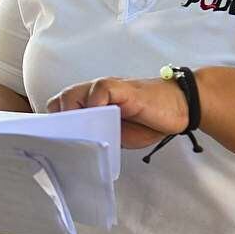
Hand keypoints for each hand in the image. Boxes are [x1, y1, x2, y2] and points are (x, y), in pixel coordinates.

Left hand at [47, 77, 187, 148]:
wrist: (180, 107)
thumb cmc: (148, 120)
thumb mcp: (117, 133)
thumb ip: (97, 134)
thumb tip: (76, 145)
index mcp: (91, 103)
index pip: (60, 109)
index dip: (56, 125)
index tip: (54, 144)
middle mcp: (94, 93)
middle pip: (60, 101)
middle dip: (59, 122)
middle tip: (66, 141)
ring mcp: (106, 88)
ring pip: (72, 94)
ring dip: (72, 115)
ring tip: (79, 133)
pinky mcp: (121, 88)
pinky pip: (99, 91)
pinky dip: (95, 105)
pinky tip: (100, 119)